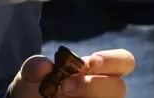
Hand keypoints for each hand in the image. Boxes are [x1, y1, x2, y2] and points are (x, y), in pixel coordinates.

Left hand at [8, 49, 134, 97]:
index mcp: (97, 70)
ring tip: (59, 95)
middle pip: (119, 87)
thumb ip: (34, 67)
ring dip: (87, 97)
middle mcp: (103, 90)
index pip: (124, 61)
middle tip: (65, 85)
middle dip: (92, 85)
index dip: (113, 60)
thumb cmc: (35, 87)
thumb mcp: (29, 75)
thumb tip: (45, 65)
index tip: (89, 62)